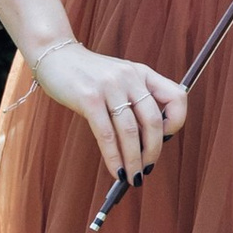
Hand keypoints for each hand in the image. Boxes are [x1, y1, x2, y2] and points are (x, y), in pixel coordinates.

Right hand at [30, 38, 188, 177]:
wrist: (56, 55)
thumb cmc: (88, 75)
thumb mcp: (119, 79)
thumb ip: (135, 100)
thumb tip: (146, 142)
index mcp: (142, 73)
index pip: (177, 97)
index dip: (176, 122)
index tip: (165, 139)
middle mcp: (130, 77)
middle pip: (153, 121)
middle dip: (152, 151)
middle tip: (146, 169)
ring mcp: (110, 86)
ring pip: (131, 132)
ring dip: (134, 160)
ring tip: (133, 177)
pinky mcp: (89, 98)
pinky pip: (106, 135)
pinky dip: (113, 158)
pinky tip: (116, 171)